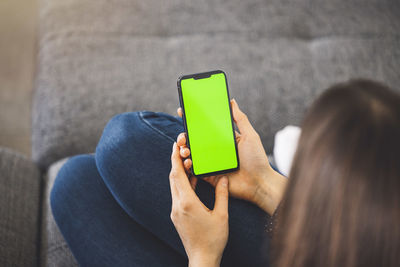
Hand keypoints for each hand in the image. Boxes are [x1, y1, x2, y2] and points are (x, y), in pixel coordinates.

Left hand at [169, 142, 228, 266]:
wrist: (202, 259)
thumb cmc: (214, 239)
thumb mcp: (222, 215)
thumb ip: (222, 194)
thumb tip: (224, 178)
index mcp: (187, 203)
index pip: (177, 175)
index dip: (175, 158)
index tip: (175, 145)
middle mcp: (177, 205)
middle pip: (173, 178)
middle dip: (176, 161)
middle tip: (181, 148)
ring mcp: (175, 211)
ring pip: (174, 186)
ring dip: (179, 173)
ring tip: (187, 161)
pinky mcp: (177, 216)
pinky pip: (178, 195)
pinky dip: (183, 184)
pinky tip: (192, 180)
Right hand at [177, 99, 285, 214]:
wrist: (259, 183)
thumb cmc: (257, 159)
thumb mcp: (250, 136)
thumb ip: (240, 119)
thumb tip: (232, 101)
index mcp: (223, 138)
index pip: (205, 126)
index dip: (193, 119)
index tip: (183, 111)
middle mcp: (215, 149)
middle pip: (194, 140)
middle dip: (184, 136)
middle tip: (182, 136)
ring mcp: (210, 162)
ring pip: (191, 153)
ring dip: (184, 150)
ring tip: (184, 149)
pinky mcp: (208, 174)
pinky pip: (194, 169)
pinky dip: (187, 165)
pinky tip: (188, 161)